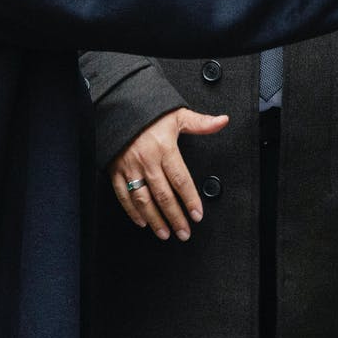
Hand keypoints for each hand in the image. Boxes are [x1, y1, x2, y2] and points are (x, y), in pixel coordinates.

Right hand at [110, 107, 228, 240]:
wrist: (118, 104)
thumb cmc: (149, 113)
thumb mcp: (177, 114)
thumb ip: (200, 122)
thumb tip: (222, 121)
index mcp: (164, 148)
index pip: (181, 180)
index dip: (190, 200)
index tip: (197, 215)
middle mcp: (147, 160)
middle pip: (163, 195)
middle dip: (175, 217)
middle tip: (184, 232)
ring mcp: (129, 167)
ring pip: (143, 199)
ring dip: (155, 219)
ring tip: (165, 233)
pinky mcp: (115, 170)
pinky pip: (123, 195)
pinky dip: (132, 211)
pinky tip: (142, 221)